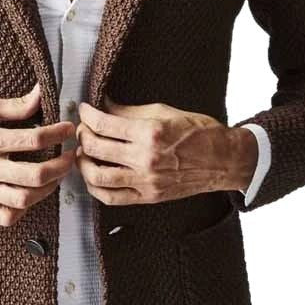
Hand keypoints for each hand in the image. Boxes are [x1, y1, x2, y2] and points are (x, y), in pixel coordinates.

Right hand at [0, 83, 76, 226]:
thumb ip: (12, 106)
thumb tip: (40, 96)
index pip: (32, 139)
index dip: (57, 134)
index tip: (68, 130)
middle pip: (35, 175)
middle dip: (61, 166)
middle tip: (70, 156)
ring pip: (24, 199)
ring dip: (48, 188)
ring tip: (55, 176)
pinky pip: (5, 217)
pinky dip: (23, 209)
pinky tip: (29, 195)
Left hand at [74, 94, 257, 204]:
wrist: (223, 160)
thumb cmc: (199, 131)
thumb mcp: (164, 111)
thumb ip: (130, 111)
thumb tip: (104, 106)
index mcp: (150, 133)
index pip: (104, 125)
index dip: (87, 115)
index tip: (84, 110)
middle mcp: (146, 159)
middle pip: (96, 148)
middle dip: (82, 135)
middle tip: (82, 128)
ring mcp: (146, 181)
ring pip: (98, 176)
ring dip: (83, 163)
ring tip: (83, 152)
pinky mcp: (148, 197)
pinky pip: (112, 198)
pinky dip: (96, 187)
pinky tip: (93, 176)